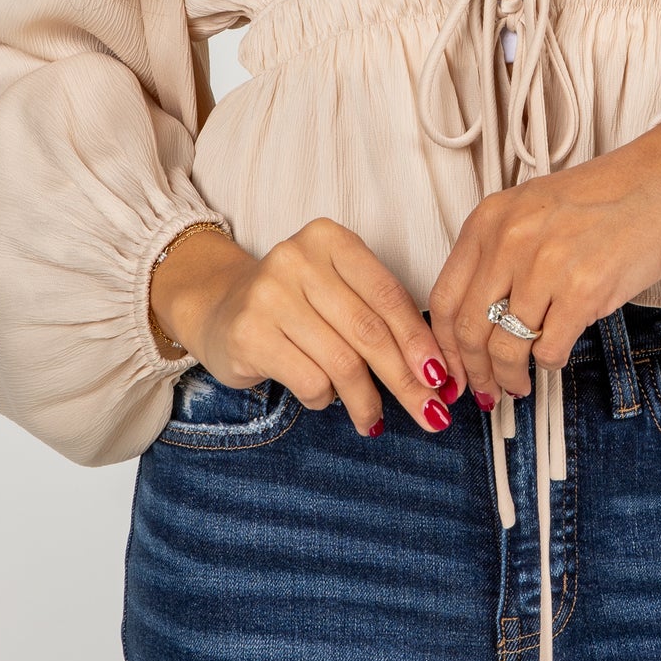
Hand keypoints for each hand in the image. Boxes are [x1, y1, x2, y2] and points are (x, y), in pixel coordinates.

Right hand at [149, 219, 459, 437]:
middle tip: (429, 414)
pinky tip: (322, 398)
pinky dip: (324, 399)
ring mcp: (269, 294)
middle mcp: (298, 258)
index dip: (419, 342)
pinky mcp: (248, 333)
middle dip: (405, 380)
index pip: (388, 295)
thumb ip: (380, 317)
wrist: (217, 307)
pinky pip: (309, 380)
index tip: (442, 379)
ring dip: (366, 401)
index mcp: (331, 239)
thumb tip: (436, 373)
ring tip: (373, 421)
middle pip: (369, 332)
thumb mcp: (338, 291)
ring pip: (342, 362)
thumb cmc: (296, 305)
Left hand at [426, 121, 660, 406]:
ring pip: (507, 347)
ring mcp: (545, 266)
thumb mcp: (532, 211)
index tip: (453, 368)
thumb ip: (498, 254)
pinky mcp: (583, 290)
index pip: (444, 299)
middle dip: (475, 371)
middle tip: (485, 387)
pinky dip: (549, 363)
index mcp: (489, 219)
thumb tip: (476, 317)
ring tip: (519, 382)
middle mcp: (509, 240)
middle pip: (469, 330)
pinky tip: (556, 355)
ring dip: (511, 376)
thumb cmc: (607, 196)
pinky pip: (549, 350)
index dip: (445, 347)